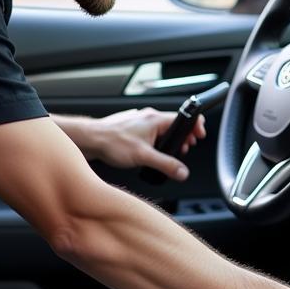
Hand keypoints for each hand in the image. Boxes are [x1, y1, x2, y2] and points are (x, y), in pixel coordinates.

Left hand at [87, 107, 205, 179]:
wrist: (90, 139)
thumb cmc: (112, 142)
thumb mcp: (144, 157)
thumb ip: (166, 165)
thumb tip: (182, 172)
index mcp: (155, 119)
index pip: (184, 118)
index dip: (195, 127)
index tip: (199, 136)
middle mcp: (149, 116)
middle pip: (174, 125)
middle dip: (182, 137)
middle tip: (184, 149)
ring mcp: (140, 120)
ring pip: (161, 128)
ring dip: (168, 140)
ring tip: (166, 153)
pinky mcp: (132, 127)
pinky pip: (150, 132)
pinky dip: (155, 140)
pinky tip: (149, 152)